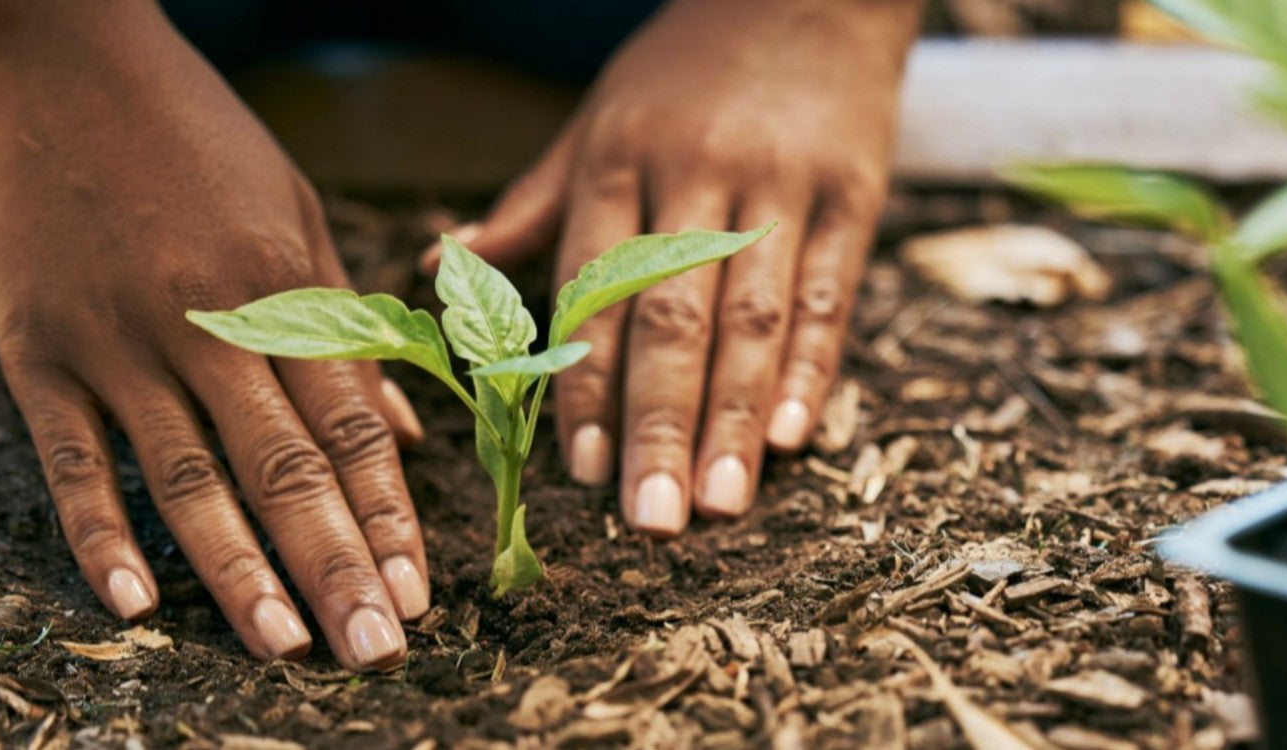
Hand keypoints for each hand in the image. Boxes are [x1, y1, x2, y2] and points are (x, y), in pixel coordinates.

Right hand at [0, 0, 428, 667]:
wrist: (55, 59)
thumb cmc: (194, 136)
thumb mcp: (296, 211)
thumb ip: (346, 330)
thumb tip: (404, 441)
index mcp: (282, 287)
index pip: (350, 428)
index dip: (386, 517)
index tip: (417, 592)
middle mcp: (205, 322)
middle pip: (283, 468)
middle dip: (334, 566)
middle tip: (373, 649)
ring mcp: (115, 340)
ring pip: (188, 478)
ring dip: (238, 573)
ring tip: (282, 647)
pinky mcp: (37, 349)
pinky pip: (72, 459)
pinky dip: (101, 534)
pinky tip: (135, 603)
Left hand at [444, 0, 919, 534]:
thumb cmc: (684, 71)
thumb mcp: (595, 125)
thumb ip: (530, 209)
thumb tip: (435, 270)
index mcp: (620, 161)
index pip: (594, 289)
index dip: (587, 384)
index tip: (580, 471)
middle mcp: (697, 174)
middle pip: (674, 317)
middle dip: (661, 425)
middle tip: (652, 522)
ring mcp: (780, 185)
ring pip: (755, 317)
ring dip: (736, 418)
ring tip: (721, 503)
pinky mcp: (851, 193)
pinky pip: (829, 292)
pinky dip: (813, 368)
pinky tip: (793, 436)